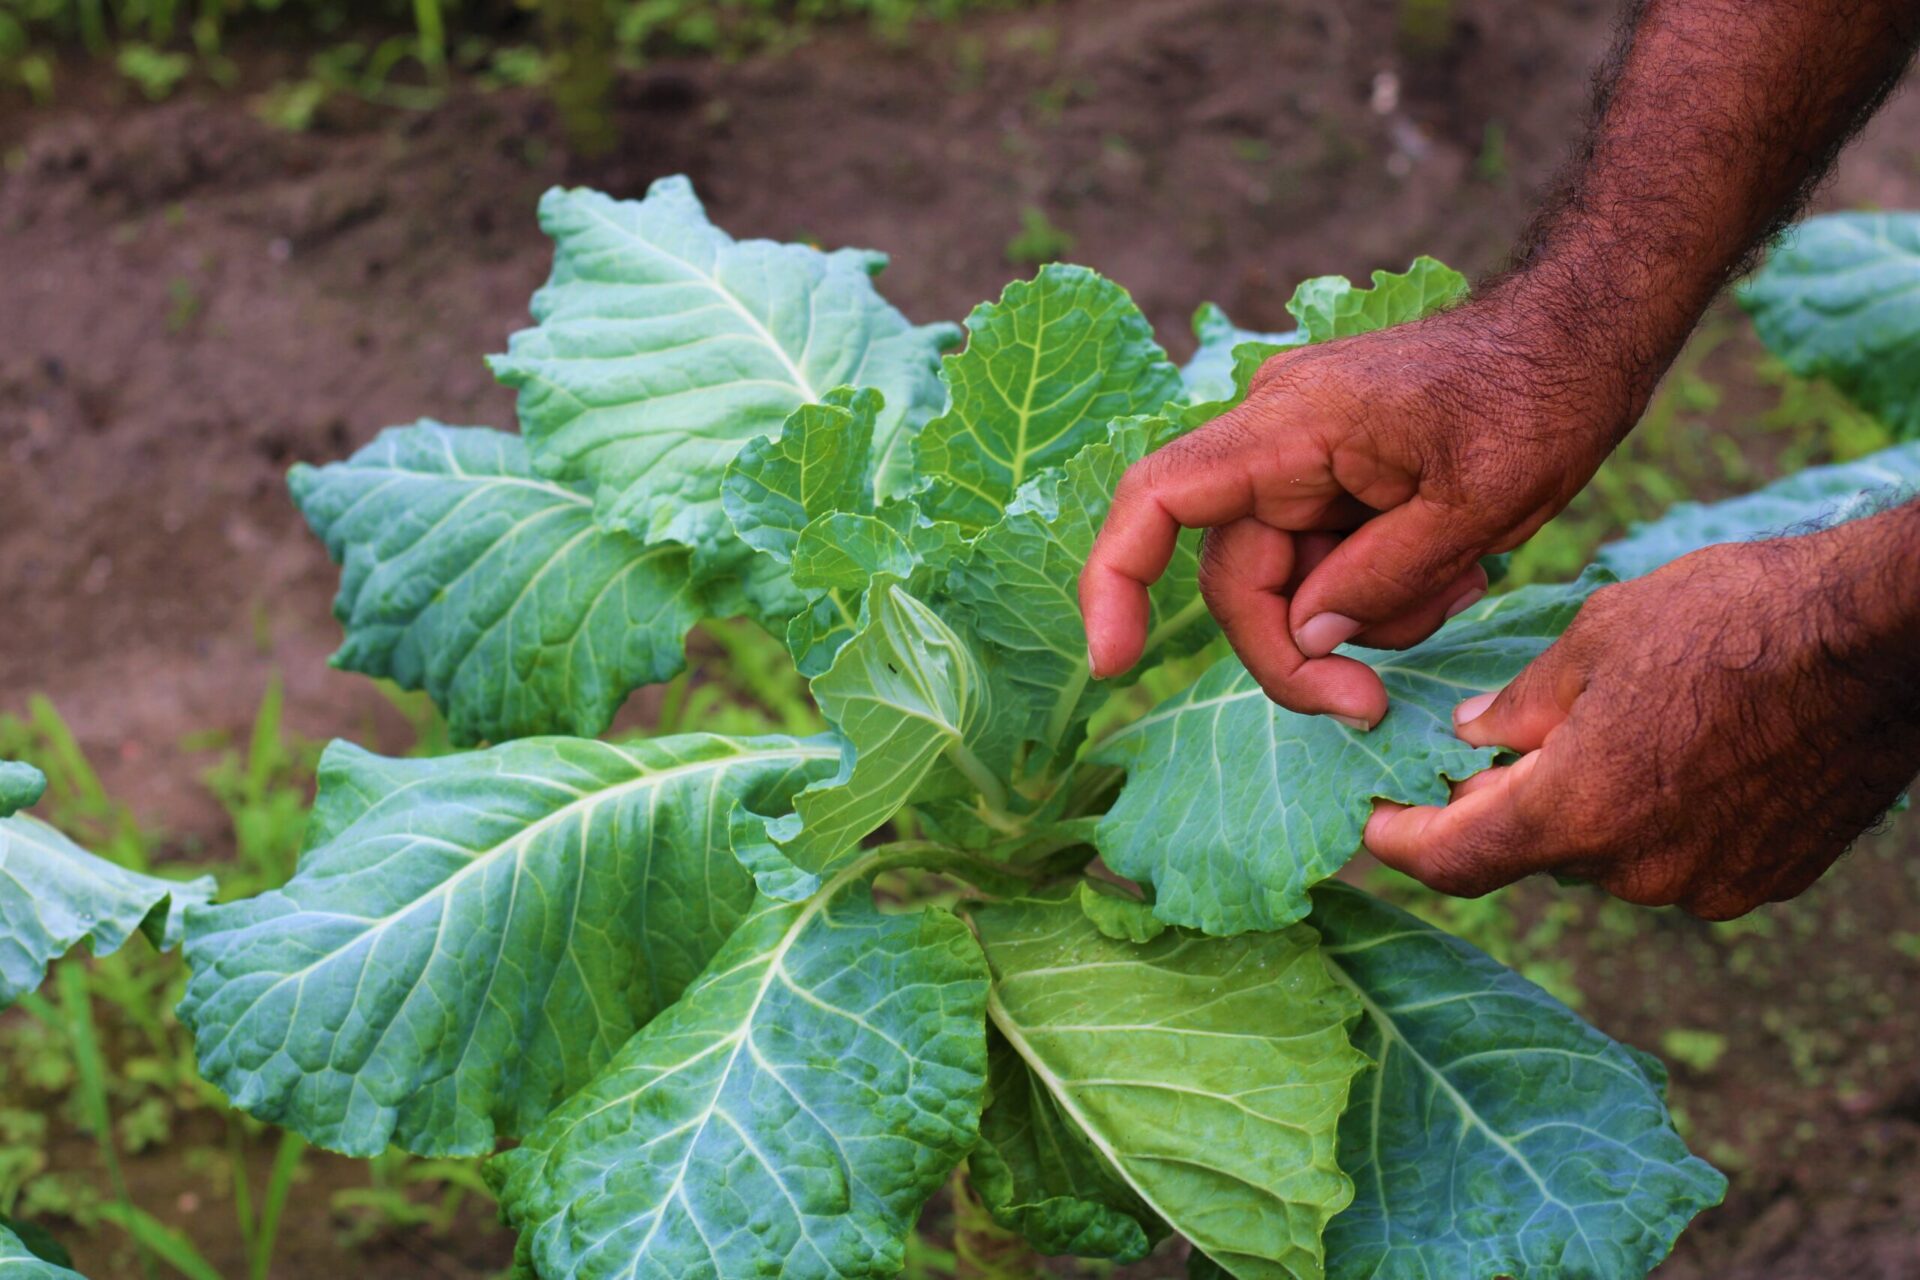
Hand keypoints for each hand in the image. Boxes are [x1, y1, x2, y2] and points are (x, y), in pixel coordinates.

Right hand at [1080, 299, 1638, 725]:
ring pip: (1290, 581)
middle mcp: (1274, 440)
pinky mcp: (1333, 477)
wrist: (1581, 334)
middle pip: (1238, 576)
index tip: (1114, 665)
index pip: (1158, 499)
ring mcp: (1301, 458)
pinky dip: (1380, 589)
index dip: (1114, 581)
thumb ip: (1377, 581)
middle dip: (1298, 649)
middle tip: (1368, 706)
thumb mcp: (1474, 509)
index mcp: (1288, 429)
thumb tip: (1305, 638)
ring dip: (1363, 615)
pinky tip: (1455, 569)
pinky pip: (1326, 560)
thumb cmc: (1538, 399)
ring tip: (1460, 585)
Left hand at [1364, 508, 1919, 918]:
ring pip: (1609, 857)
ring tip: (1623, 727)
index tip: (1372, 820)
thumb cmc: (1735, 620)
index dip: (1398, 843)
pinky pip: (1678, 858)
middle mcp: (1636, 870)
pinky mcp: (1764, 879)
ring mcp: (1706, 884)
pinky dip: (1659, 817)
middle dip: (1510, 801)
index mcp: (1577, 812)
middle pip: (1534, 854)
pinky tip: (1685, 752)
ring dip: (1591, 807)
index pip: (1451, 861)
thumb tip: (1472, 739)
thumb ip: (1518, 706)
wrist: (1883, 641)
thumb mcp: (1596, 638)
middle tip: (1505, 741)